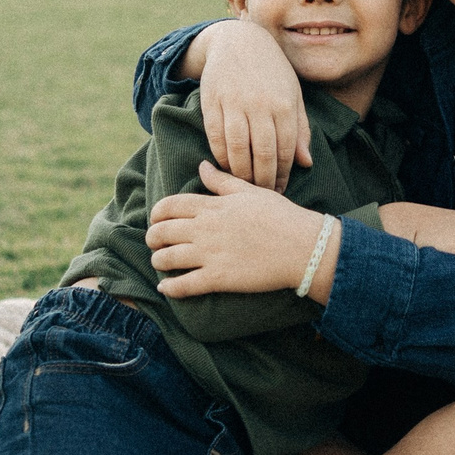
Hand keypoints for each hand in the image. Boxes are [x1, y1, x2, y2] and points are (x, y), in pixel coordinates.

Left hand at [146, 163, 336, 298]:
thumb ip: (222, 181)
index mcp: (212, 206)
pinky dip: (170, 287)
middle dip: (152, 238)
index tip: (156, 220)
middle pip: (161, 232)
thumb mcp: (250, 191)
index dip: (157, 214)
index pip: (170, 206)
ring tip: (160, 263)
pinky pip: (184, 285)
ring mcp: (210, 254)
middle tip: (154, 243)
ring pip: (167, 259)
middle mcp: (205, 229)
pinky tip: (165, 287)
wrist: (302, 246)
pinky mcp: (218, 278)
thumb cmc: (280, 216)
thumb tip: (202, 166)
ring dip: (158, 261)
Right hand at [182, 20, 309, 189]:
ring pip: (238, 150)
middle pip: (262, 155)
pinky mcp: (212, 102)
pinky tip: (227, 166)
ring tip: (245, 184)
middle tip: (262, 194)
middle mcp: (260, 105)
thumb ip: (300, 129)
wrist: (239, 41)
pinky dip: (221, 157)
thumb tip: (305, 163)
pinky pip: (216, 138)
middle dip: (263, 181)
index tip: (280, 190)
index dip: (282, 175)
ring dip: (241, 173)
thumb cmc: (272, 71)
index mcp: (283, 105)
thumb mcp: (293, 95)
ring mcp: (234, 103)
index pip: (285, 151)